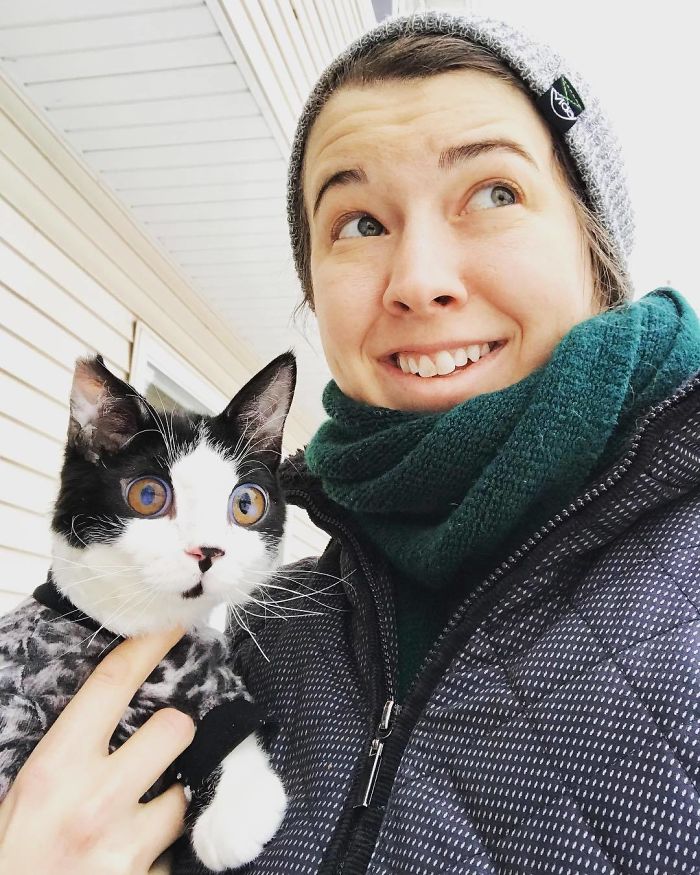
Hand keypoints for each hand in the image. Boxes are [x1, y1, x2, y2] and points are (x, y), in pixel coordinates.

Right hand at [0, 626, 194, 874]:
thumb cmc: (10, 858)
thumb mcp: (26, 794)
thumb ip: (66, 752)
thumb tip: (108, 707)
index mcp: (53, 772)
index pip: (111, 685)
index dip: (147, 645)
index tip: (172, 623)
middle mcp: (95, 804)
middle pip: (174, 729)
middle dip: (173, 731)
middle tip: (158, 747)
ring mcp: (126, 849)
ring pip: (186, 792)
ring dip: (173, 797)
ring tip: (145, 812)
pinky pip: (177, 848)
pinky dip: (164, 847)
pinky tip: (136, 855)